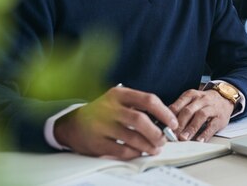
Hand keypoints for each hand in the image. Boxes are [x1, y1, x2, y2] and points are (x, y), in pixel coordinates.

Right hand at [54, 85, 177, 159]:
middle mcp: (110, 108)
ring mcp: (102, 125)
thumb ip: (139, 107)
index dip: (165, 113)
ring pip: (132, 137)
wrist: (73, 124)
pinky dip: (134, 153)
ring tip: (155, 148)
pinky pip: (122, 150)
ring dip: (148, 145)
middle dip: (156, 132)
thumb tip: (165, 122)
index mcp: (119, 94)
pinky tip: (139, 152)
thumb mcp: (119, 102)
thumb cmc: (104, 112)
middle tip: (164, 140)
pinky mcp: (96, 142)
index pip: (148, 100)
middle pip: (140, 120)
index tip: (173, 123)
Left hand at [169, 89, 233, 141]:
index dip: (169, 117)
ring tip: (184, 138)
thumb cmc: (204, 102)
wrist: (225, 97)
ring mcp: (212, 107)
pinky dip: (205, 134)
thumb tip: (163, 123)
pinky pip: (212, 125)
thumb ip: (179, 109)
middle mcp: (201, 99)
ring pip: (200, 116)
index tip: (164, 128)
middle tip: (172, 136)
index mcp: (191, 95)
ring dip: (191, 128)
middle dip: (179, 124)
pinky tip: (199, 140)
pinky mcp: (220, 117)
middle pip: (188, 111)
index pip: (178, 105)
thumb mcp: (191, 100)